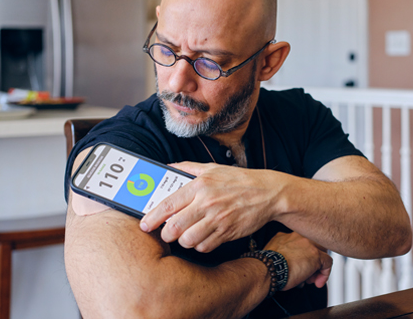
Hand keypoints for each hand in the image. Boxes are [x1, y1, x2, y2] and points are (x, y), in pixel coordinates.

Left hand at [139, 162, 285, 251]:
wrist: (269, 193)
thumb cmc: (239, 180)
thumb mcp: (213, 169)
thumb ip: (188, 168)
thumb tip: (169, 167)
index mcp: (200, 186)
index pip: (168, 204)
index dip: (152, 217)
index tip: (144, 224)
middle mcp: (207, 203)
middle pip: (174, 227)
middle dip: (166, 234)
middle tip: (166, 233)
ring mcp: (218, 220)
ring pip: (188, 240)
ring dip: (183, 241)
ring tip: (185, 235)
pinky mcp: (228, 233)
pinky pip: (205, 246)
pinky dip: (200, 245)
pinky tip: (202, 238)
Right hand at [264, 232, 331, 289]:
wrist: (267, 269)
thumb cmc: (267, 266)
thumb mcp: (274, 254)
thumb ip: (283, 253)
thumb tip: (290, 263)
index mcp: (287, 236)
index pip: (302, 243)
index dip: (303, 256)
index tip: (300, 265)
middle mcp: (299, 236)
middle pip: (314, 246)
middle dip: (312, 261)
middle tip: (307, 273)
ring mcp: (308, 244)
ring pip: (322, 253)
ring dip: (317, 269)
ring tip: (310, 280)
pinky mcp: (315, 254)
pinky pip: (327, 263)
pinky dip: (324, 274)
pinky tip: (318, 282)